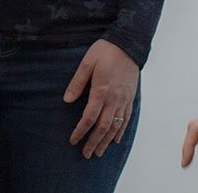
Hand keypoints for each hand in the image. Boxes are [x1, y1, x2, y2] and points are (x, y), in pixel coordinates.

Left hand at [64, 39, 139, 159]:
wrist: (129, 44)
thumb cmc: (106, 51)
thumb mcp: (87, 62)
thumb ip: (77, 82)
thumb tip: (67, 100)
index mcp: (101, 90)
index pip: (89, 117)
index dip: (80, 131)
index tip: (73, 140)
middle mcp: (114, 99)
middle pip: (103, 127)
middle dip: (93, 142)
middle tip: (86, 154)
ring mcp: (124, 99)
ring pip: (115, 126)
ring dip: (106, 141)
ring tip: (99, 152)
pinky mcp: (130, 98)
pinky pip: (126, 119)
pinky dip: (120, 131)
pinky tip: (115, 140)